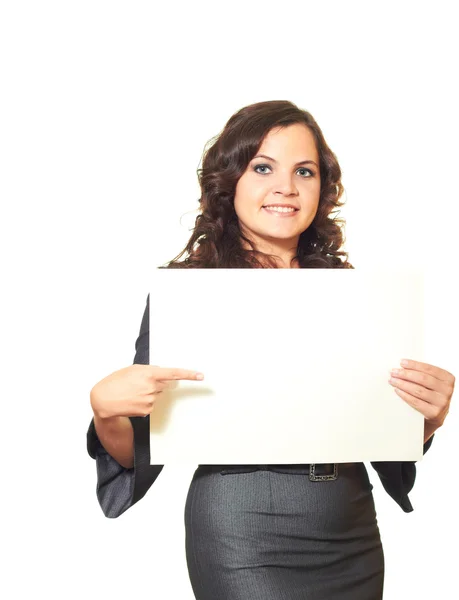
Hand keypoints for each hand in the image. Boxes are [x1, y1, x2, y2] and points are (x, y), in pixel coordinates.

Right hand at [90, 364, 204, 418]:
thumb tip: (161, 374)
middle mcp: (152, 388)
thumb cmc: (116, 381)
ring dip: (148, 392)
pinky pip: (151, 404)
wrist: (103, 399)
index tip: (200, 376)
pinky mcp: (147, 411)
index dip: (189, 375)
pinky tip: (133, 400)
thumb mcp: (133, 370)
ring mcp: (150, 401)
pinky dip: (144, 401)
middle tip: (139, 383)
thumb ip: (150, 370)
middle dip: (156, 383)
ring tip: (132, 391)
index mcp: (149, 374)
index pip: (174, 373)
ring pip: (157, 395)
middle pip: (163, 385)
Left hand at [389, 359, 454, 441]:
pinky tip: (397, 390)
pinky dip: (404, 395)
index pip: (429, 369)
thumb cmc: (431, 394)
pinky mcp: (434, 413)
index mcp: (448, 379)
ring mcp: (442, 403)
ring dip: (402, 384)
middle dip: (405, 374)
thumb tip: (402, 366)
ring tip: (392, 380)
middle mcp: (447, 390)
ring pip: (418, 390)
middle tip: (393, 372)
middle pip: (422, 379)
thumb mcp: (432, 383)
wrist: (435, 415)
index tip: (401, 362)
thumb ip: (422, 373)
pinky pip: (416, 402)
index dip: (414, 365)